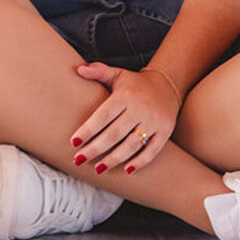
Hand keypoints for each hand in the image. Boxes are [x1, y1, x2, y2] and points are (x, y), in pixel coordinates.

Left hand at [70, 62, 182, 176]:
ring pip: (132, 145)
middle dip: (95, 149)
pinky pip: (152, 150)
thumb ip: (98, 71)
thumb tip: (78, 69)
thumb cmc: (134, 84)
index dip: (88, 130)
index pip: (103, 115)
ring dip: (114, 159)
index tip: (73, 142)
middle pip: (115, 133)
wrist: (167, 85)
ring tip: (98, 168)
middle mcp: (140, 109)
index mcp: (125, 95)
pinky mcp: (165, 132)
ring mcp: (154, 121)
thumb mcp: (117, 74)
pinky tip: (126, 170)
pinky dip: (140, 162)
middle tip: (78, 160)